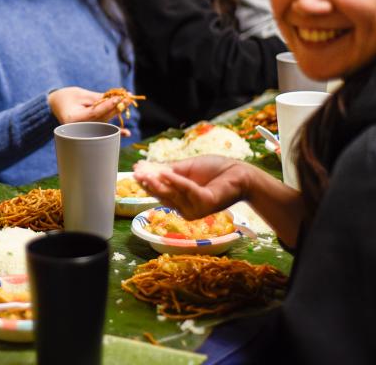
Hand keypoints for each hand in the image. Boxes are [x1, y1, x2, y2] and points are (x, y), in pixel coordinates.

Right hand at [47, 87, 129, 129]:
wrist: (56, 105)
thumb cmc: (66, 97)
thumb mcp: (81, 94)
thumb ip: (98, 98)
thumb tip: (117, 98)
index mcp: (73, 119)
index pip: (94, 113)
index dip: (108, 105)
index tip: (119, 98)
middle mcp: (80, 128)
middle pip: (102, 118)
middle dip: (116, 107)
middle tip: (128, 98)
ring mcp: (85, 130)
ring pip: (105, 121)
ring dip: (118, 112)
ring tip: (129, 101)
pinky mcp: (90, 129)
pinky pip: (104, 128)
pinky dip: (116, 130)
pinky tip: (127, 133)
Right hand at [133, 155, 253, 218]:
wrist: (240, 173)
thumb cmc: (215, 169)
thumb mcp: (187, 167)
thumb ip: (168, 170)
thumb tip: (144, 166)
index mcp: (180, 199)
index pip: (160, 192)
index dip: (147, 182)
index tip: (135, 171)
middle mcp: (186, 207)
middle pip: (163, 195)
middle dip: (149, 184)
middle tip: (137, 174)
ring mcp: (195, 208)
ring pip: (173, 194)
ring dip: (159, 183)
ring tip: (147, 173)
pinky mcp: (205, 204)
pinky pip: (188, 191)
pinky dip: (177, 182)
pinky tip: (166, 173)